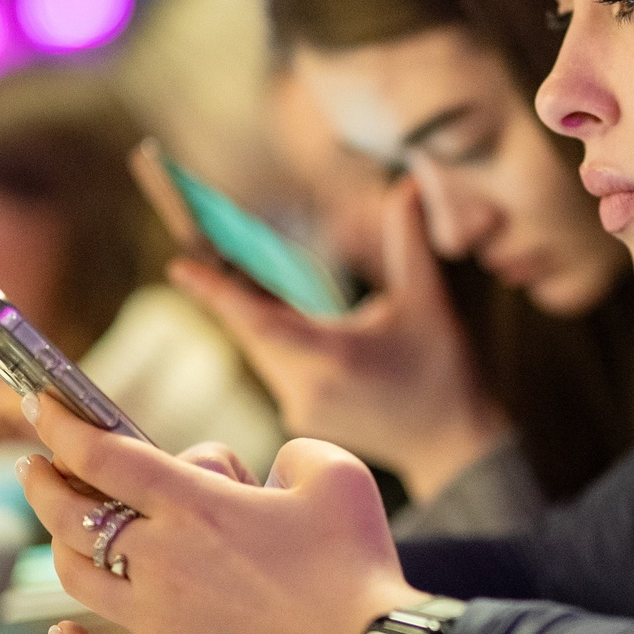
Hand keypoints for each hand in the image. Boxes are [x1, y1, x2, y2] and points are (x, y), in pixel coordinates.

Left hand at [14, 395, 425, 633]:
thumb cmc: (358, 569)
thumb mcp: (338, 475)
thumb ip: (295, 452)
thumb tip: (273, 471)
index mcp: (196, 505)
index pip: (105, 454)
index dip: (62, 426)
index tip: (44, 407)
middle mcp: (162, 560)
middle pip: (72, 515)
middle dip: (43, 483)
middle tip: (35, 465)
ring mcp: (159, 622)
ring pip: (77, 580)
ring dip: (58, 548)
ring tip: (58, 531)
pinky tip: (64, 632)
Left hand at [167, 180, 509, 498]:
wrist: (454, 449)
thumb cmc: (445, 372)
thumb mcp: (429, 301)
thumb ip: (409, 241)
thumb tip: (406, 184)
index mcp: (333, 357)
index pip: (259, 320)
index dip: (217, 292)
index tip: (179, 267)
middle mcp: (306, 387)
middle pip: (251, 333)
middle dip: (229, 293)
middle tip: (200, 251)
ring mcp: (301, 408)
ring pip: (260, 351)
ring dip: (251, 316)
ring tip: (235, 274)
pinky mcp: (302, 418)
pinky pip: (274, 368)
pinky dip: (270, 340)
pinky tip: (276, 317)